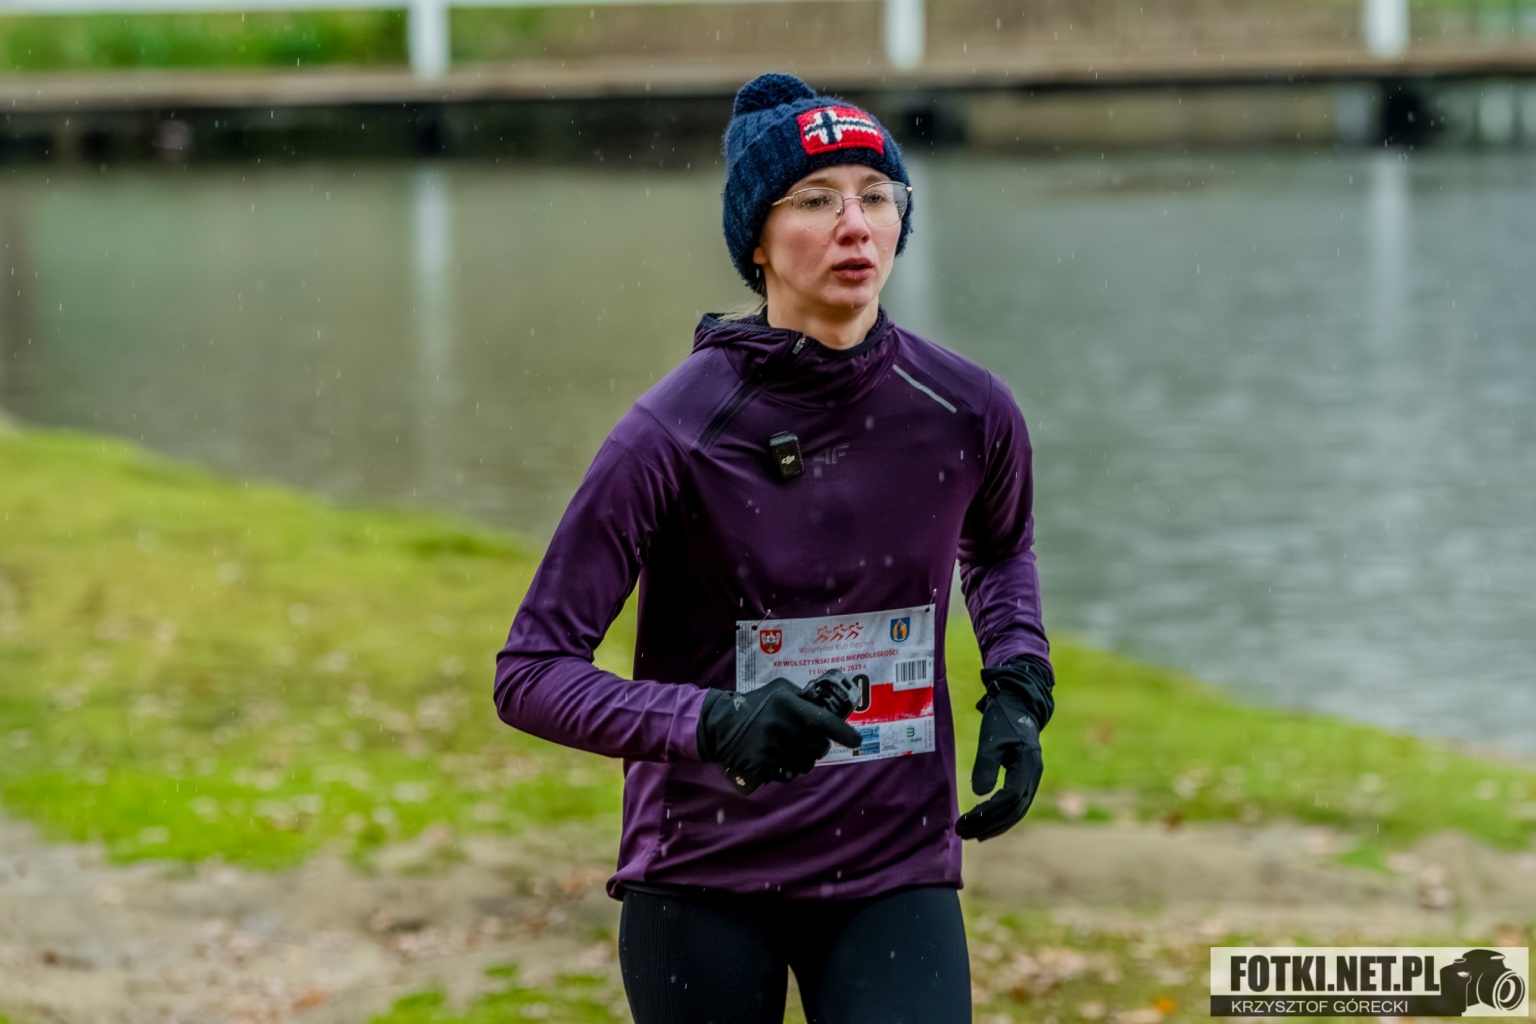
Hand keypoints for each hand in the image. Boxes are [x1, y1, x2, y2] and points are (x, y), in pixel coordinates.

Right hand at [697, 678, 862, 792]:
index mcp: (788, 704)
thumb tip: (828, 704)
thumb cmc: (754, 705)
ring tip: (794, 751)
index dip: (843, 732)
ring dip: (805, 760)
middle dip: (819, 747)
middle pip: (819, 747)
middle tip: (811, 742)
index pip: (824, 720)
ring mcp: (772, 747)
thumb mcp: (777, 690)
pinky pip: (788, 774)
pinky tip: (780, 760)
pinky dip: (788, 770)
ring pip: (806, 764)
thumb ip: (801, 696)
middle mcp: (782, 725)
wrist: (720, 725)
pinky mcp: (763, 765)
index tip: (856, 740)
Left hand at [955, 684, 1042, 840]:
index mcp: (1028, 765)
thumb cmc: (1002, 719)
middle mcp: (1034, 776)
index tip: (967, 820)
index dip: (989, 813)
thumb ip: (986, 765)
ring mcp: (1031, 778)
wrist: (1019, 704)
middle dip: (989, 825)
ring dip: (994, 825)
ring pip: (1016, 811)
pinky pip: (1015, 804)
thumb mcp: (991, 740)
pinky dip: (1000, 817)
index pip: (1011, 798)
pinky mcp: (1025, 778)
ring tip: (971, 834)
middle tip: (963, 833)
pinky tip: (984, 823)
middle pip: (1014, 810)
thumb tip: (979, 793)